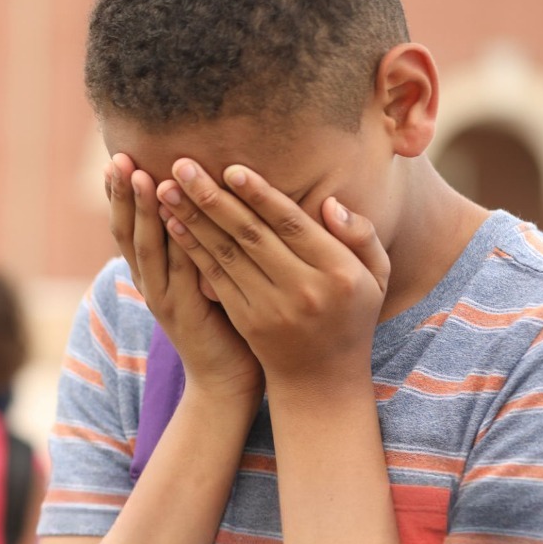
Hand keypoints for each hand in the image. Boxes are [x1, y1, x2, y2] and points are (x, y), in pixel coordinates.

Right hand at [105, 154, 263, 402]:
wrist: (227, 381)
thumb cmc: (226, 325)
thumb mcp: (206, 278)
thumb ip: (200, 245)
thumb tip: (205, 201)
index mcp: (152, 276)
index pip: (128, 229)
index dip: (119, 196)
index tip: (115, 160)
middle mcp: (150, 285)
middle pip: (127, 233)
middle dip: (121, 194)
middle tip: (117, 158)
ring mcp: (163, 299)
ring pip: (146, 247)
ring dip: (140, 210)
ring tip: (137, 175)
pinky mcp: (184, 312)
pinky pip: (177, 269)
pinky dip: (174, 239)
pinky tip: (173, 213)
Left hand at [161, 159, 389, 390]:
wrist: (322, 378)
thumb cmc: (351, 314)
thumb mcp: (376, 275)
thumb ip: (361, 235)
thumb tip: (330, 202)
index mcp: (339, 272)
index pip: (293, 225)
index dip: (260, 195)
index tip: (231, 168)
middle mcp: (303, 290)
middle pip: (252, 235)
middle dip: (214, 198)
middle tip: (183, 165)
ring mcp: (270, 308)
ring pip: (226, 254)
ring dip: (193, 218)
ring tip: (166, 188)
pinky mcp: (244, 320)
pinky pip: (215, 277)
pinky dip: (192, 249)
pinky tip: (172, 224)